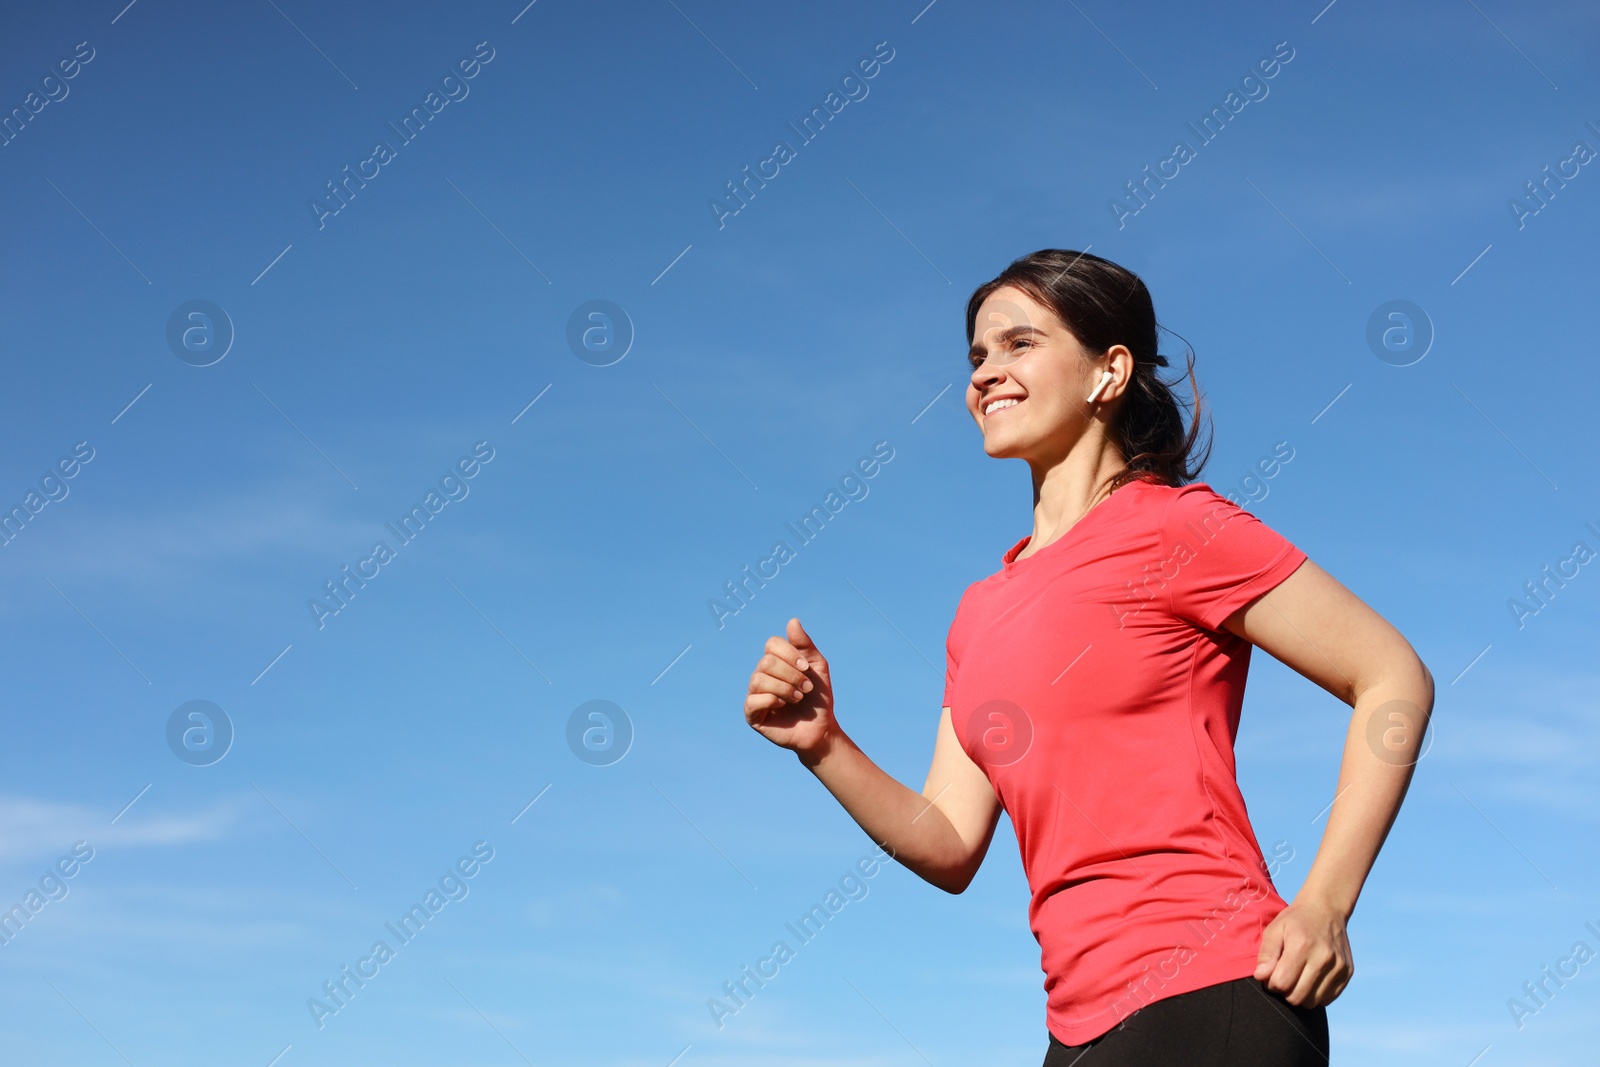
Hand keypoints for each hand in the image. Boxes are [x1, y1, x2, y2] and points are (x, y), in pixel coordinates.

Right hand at [743, 617, 835, 758]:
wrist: (821, 728)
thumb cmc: (818, 698)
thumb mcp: (817, 667)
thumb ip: (805, 645)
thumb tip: (792, 621)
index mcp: (774, 662)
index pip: (772, 644)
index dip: (791, 654)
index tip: (807, 668)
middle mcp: (761, 675)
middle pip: (767, 662)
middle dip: (791, 675)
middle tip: (806, 688)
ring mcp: (754, 694)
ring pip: (759, 679)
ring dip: (785, 688)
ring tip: (798, 698)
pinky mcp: (752, 714)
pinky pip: (753, 700)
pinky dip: (773, 700)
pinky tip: (784, 706)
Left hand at [1253, 896, 1353, 1007]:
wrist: (1326, 909)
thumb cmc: (1295, 921)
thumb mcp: (1274, 929)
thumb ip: (1266, 954)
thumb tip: (1261, 976)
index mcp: (1302, 946)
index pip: (1281, 983)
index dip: (1271, 983)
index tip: (1271, 974)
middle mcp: (1324, 958)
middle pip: (1297, 997)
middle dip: (1284, 991)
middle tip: (1283, 976)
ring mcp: (1338, 967)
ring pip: (1312, 1002)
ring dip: (1300, 995)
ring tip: (1296, 977)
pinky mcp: (1347, 973)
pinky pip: (1327, 999)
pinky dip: (1315, 994)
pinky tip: (1310, 978)